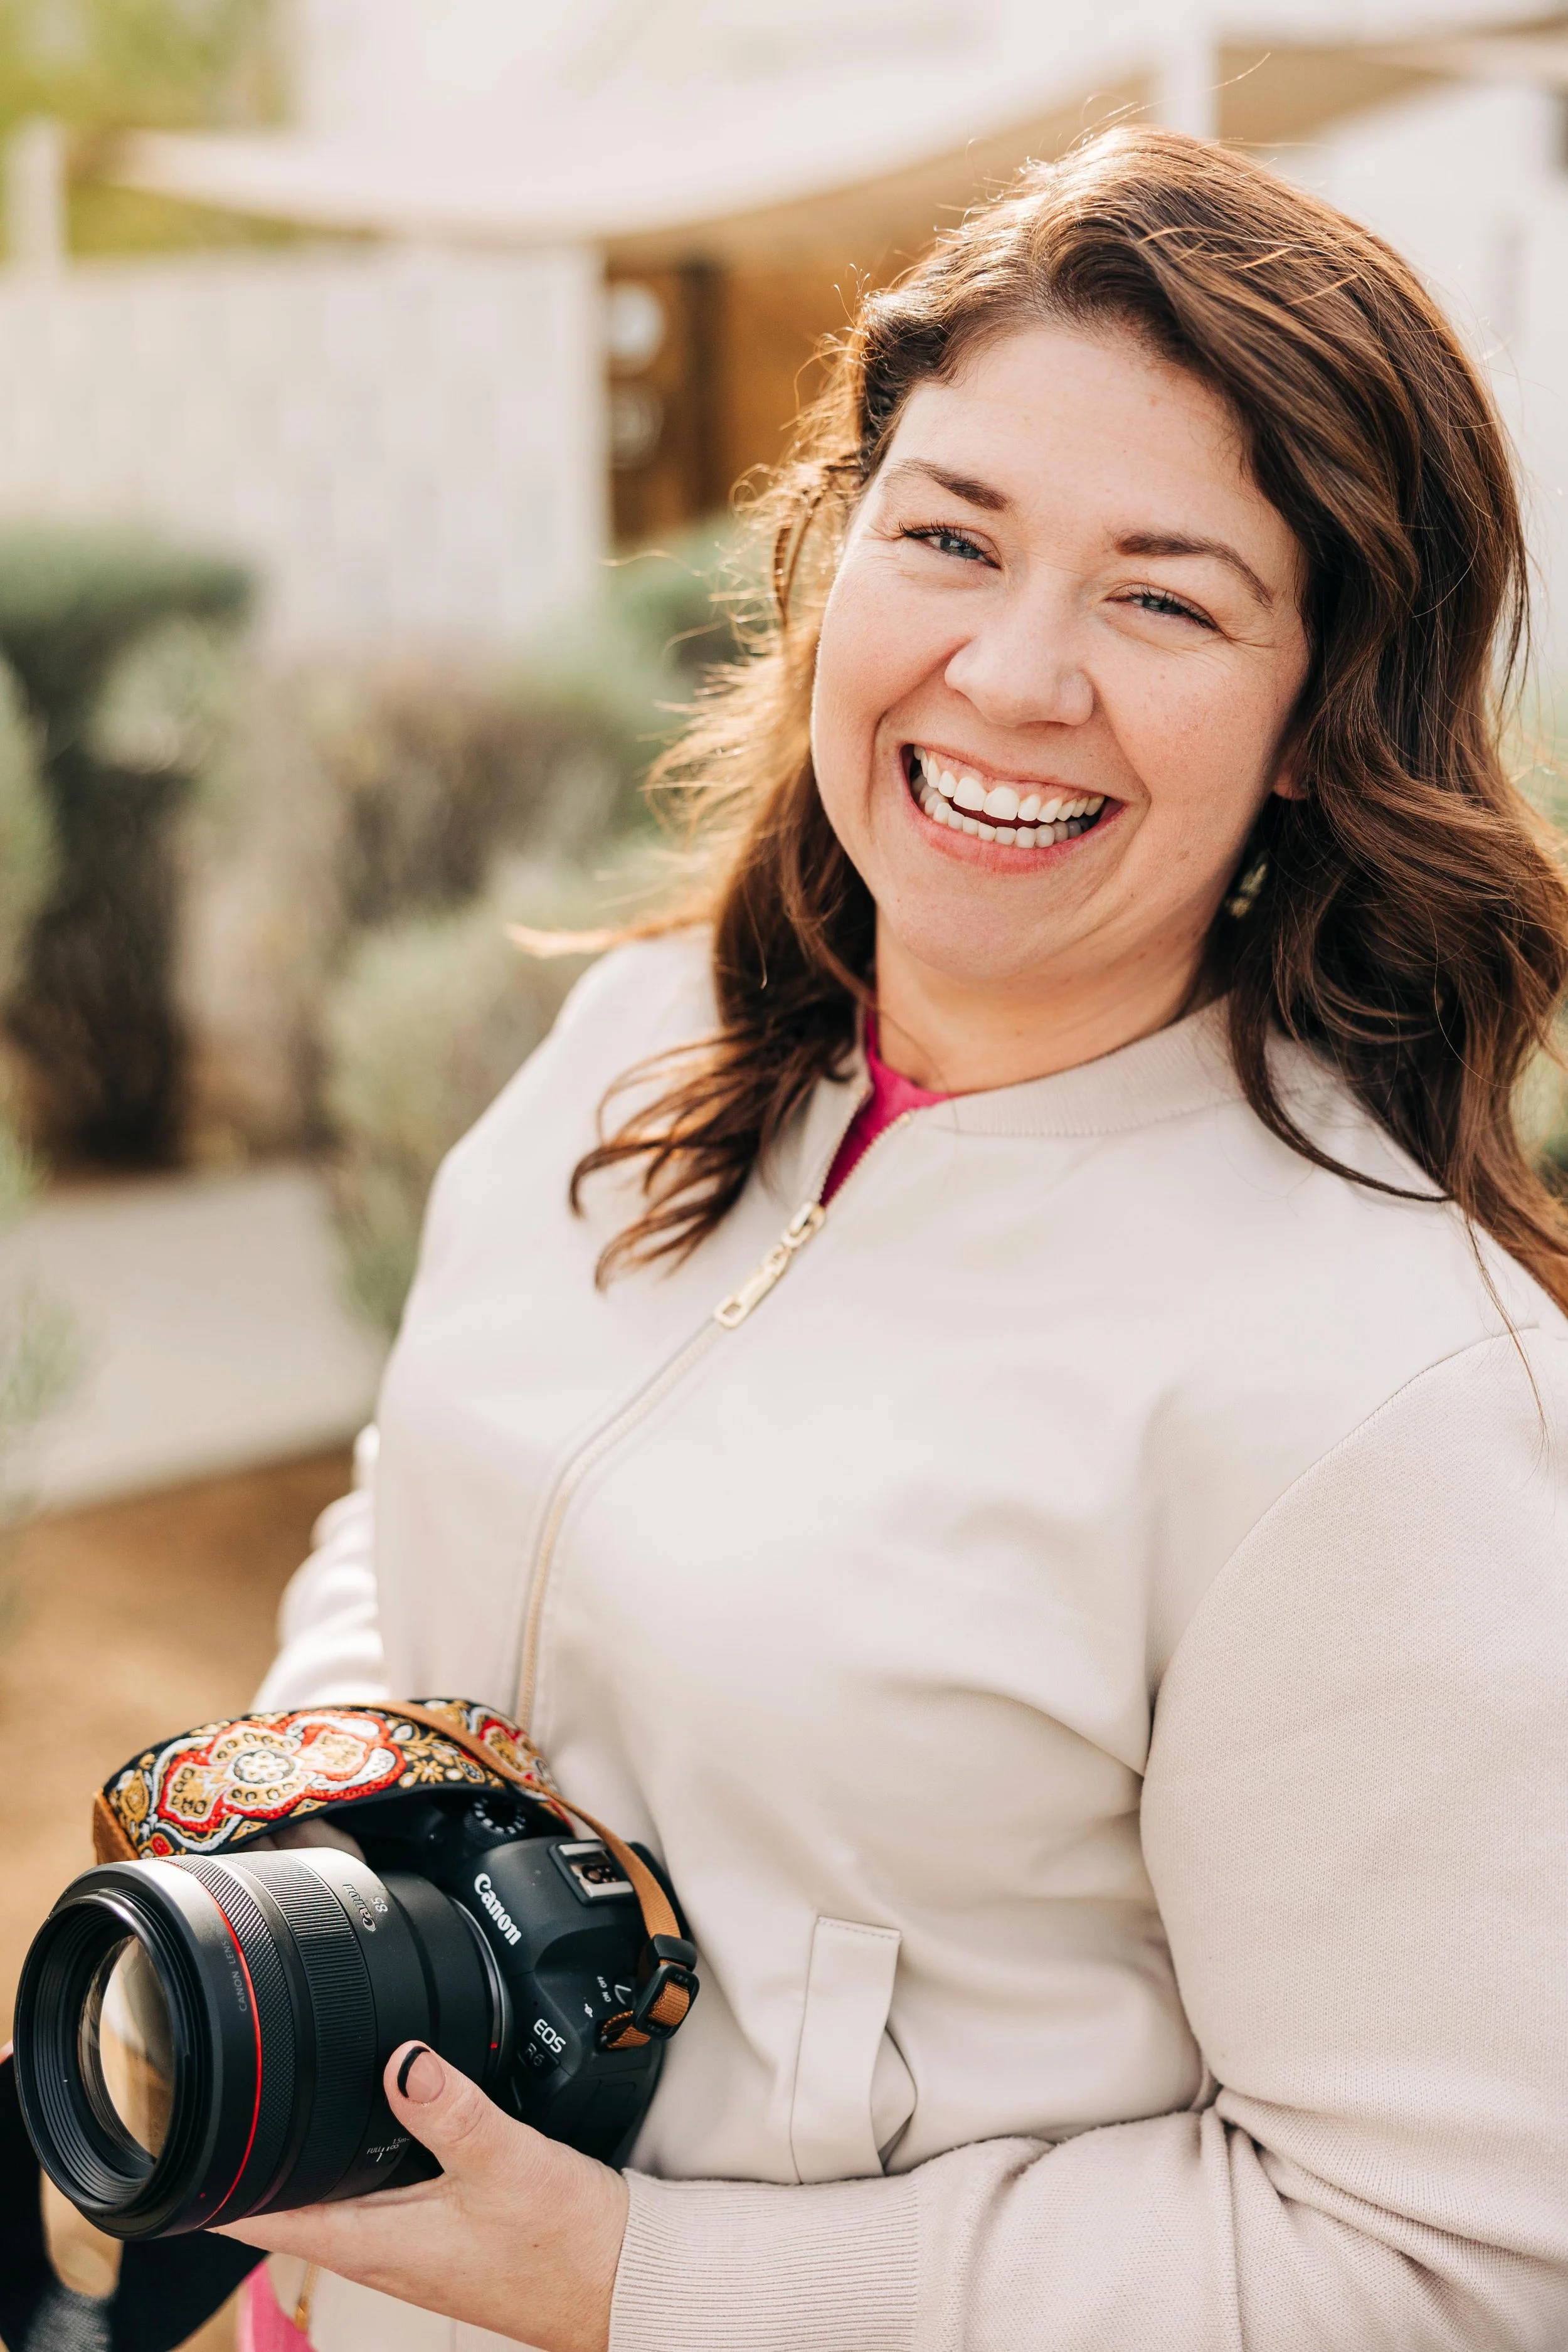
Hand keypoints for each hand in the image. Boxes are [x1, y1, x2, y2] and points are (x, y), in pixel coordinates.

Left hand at [215, 2044, 627, 2351]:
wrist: (626, 2283)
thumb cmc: (568, 2247)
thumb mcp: (508, 2163)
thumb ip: (453, 2109)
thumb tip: (400, 2058)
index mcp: (380, 2245)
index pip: (270, 2219)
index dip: (220, 2189)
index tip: (185, 2150)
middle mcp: (386, 2253)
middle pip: (294, 2208)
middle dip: (257, 2163)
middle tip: (226, 2105)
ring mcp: (415, 2249)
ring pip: (337, 2200)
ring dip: (310, 2161)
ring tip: (282, 2111)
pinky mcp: (446, 2237)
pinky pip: (382, 2196)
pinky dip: (364, 2159)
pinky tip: (381, 2126)